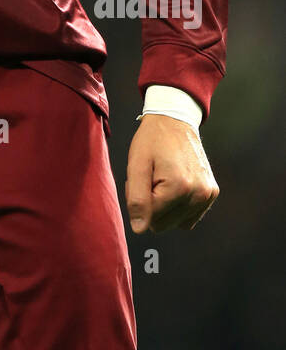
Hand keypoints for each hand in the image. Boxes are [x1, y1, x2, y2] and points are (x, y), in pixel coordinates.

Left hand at [125, 113, 218, 232]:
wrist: (175, 120)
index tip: (142, 177)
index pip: (150, 218)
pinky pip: (189, 217)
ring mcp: (208, 195)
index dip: (139, 199)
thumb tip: (140, 229)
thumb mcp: (136, 165)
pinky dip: (178, 206)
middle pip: (163, 224)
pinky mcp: (212, 193)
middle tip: (151, 178)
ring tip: (162, 179)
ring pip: (176, 223)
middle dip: (152, 205)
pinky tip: (175, 184)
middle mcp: (199, 194)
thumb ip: (136, 199)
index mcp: (179, 187)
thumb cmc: (152, 141)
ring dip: (165, 206)